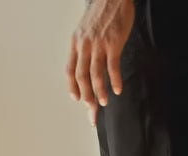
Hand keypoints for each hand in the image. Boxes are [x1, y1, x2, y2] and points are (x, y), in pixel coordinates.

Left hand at [67, 0, 134, 125]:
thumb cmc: (101, 14)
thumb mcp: (85, 30)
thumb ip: (84, 47)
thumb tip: (86, 66)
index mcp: (76, 43)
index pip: (70, 71)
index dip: (73, 88)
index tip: (77, 100)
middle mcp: (84, 45)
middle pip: (82, 77)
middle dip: (86, 96)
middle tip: (92, 110)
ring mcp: (99, 44)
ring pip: (95, 74)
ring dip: (99, 92)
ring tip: (103, 103)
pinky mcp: (113, 42)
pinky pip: (112, 66)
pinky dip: (115, 80)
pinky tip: (118, 90)